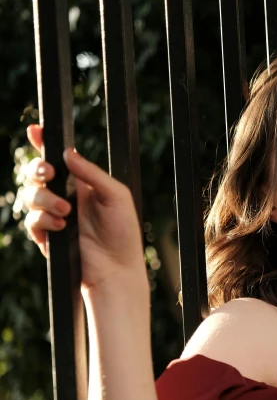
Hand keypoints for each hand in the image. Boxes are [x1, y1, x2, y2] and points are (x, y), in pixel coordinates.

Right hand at [24, 124, 146, 294]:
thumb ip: (92, 173)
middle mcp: (64, 197)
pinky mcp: (47, 237)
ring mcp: (53, 217)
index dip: (43, 143)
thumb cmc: (123, 233)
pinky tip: (61, 227)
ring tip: (66, 212)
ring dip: (44, 199)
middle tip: (49, 174)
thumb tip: (68, 152)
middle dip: (36, 169)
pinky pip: (32, 221)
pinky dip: (43, 221)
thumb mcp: (116, 196)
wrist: (117, 268)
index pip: (57, 159)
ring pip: (30, 196)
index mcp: (80, 184)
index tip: (35, 131)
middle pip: (35, 174)